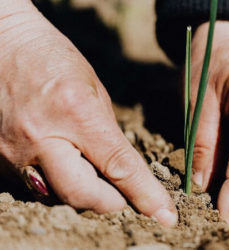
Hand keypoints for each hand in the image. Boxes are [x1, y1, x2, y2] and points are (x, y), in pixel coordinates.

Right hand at [0, 0, 176, 225]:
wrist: (0, 44)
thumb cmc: (53, 58)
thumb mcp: (94, 89)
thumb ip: (108, 133)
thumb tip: (122, 170)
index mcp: (75, 112)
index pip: (119, 167)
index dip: (146, 195)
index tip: (165, 215)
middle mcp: (41, 138)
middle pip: (84, 196)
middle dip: (112, 202)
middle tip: (124, 194)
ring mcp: (14, 153)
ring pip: (58, 197)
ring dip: (83, 192)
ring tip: (90, 170)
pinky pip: (36, 187)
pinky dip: (56, 183)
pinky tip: (61, 162)